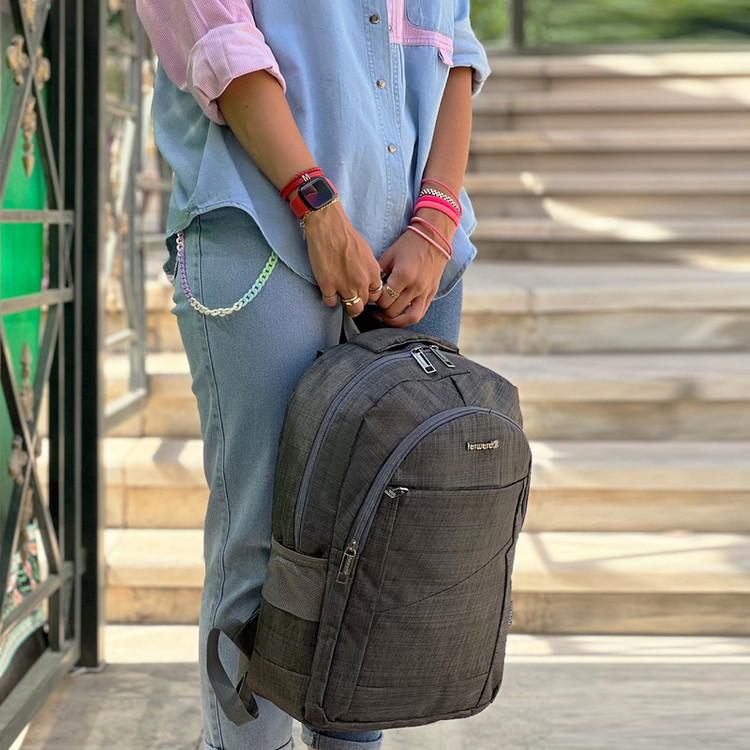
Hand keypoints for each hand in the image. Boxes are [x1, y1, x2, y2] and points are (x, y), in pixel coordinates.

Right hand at [303, 202, 382, 316]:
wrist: (328, 227)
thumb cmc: (347, 236)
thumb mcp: (367, 254)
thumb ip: (369, 271)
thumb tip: (367, 282)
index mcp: (372, 273)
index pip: (376, 296)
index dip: (368, 295)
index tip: (362, 293)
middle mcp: (361, 282)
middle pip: (363, 304)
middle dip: (357, 301)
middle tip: (349, 294)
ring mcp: (344, 286)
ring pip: (351, 309)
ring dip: (345, 303)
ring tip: (339, 294)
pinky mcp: (328, 286)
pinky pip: (330, 303)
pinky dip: (329, 298)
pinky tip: (327, 288)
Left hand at [374, 212, 452, 327]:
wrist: (434, 237)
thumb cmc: (409, 244)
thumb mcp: (389, 255)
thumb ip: (379, 273)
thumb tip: (371, 289)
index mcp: (403, 275)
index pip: (384, 299)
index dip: (375, 300)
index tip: (373, 296)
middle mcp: (416, 286)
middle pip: (394, 310)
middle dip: (382, 310)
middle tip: (377, 306)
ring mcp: (425, 292)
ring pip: (409, 318)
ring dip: (395, 321)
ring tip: (386, 317)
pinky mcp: (432, 294)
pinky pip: (420, 314)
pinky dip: (408, 319)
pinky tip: (400, 316)